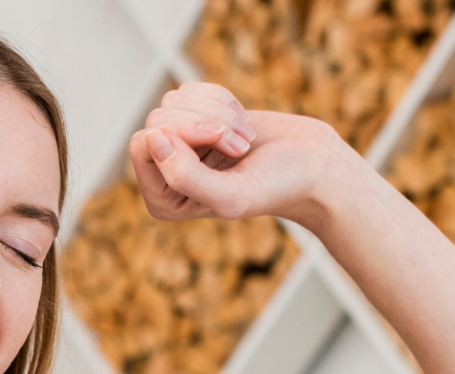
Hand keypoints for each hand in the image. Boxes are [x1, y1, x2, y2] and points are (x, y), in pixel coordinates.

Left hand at [127, 82, 361, 229]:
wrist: (311, 163)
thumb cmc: (276, 185)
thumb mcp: (231, 194)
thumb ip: (184, 177)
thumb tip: (150, 138)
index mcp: (163, 201)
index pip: (143, 145)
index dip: (182, 133)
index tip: (220, 141)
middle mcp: (162, 173)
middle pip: (157, 119)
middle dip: (205, 122)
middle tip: (240, 145)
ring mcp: (178, 144)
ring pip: (173, 101)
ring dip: (218, 112)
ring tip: (244, 137)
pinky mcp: (195, 118)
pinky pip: (190, 90)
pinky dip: (222, 99)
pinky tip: (242, 122)